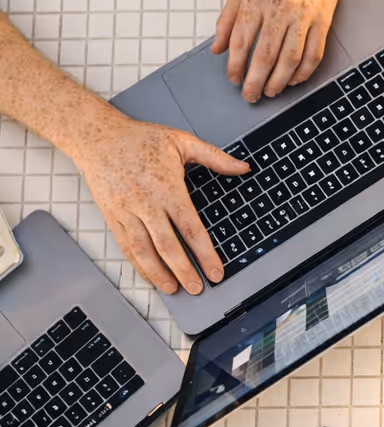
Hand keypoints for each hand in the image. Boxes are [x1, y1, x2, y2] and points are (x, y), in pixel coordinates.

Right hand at [72, 105, 248, 295]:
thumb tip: (242, 167)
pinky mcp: (112, 216)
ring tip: (173, 288)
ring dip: (158, 273)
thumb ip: (214, 157)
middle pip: (167, 245)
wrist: (97, 137)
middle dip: (184, 270)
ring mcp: (126, 212)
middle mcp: (146, 203)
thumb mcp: (181, 141)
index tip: (215, 272)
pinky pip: (126, 246)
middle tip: (197, 288)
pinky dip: (138, 264)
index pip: (190, 228)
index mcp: (167, 187)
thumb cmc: (139, 138)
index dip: (205, 254)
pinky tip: (149, 275)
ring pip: (143, 250)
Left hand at [211, 0, 341, 102]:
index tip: (233, 79)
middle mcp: (279, 7)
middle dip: (255, 82)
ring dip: (279, 82)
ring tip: (271, 91)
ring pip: (290, 59)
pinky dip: (303, 72)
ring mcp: (303, 15)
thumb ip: (227, 18)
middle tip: (250, 96)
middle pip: (264, 56)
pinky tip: (293, 79)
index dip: (235, 66)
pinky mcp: (323, 19)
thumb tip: (217, 49)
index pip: (240, 41)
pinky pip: (314, 54)